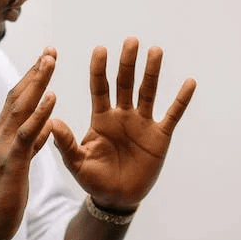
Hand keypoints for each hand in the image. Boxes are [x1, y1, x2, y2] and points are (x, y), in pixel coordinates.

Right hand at [0, 49, 57, 239]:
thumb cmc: (1, 199)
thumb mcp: (19, 165)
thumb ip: (30, 145)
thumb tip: (44, 127)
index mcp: (2, 136)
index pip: (17, 101)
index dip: (32, 79)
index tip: (46, 59)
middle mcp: (0, 135)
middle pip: (18, 95)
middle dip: (35, 71)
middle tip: (50, 49)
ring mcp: (3, 146)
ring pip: (20, 107)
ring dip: (37, 82)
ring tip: (51, 60)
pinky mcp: (11, 161)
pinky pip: (26, 133)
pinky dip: (39, 113)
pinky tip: (52, 98)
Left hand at [50, 37, 195, 211]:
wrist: (117, 198)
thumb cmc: (94, 179)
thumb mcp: (77, 162)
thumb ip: (66, 143)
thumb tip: (51, 121)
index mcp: (101, 118)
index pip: (100, 88)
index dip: (99, 69)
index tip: (100, 49)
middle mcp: (122, 115)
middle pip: (125, 83)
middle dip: (127, 62)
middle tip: (131, 41)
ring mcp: (142, 124)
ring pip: (148, 92)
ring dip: (151, 72)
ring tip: (155, 50)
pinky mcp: (160, 136)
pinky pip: (172, 114)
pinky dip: (181, 99)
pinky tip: (189, 82)